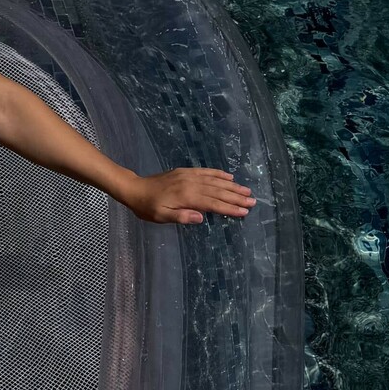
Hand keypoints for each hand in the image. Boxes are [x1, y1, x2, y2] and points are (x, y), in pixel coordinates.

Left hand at [121, 167, 255, 224]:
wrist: (135, 188)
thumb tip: (201, 218)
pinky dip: (219, 174)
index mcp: (186, 197)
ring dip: (232, 186)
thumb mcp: (161, 217)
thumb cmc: (147, 207)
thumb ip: (181, 217)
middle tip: (253, 202)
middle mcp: (191, 184)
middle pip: (218, 191)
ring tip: (247, 191)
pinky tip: (229, 177)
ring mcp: (189, 176)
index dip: (229, 208)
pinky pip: (206, 172)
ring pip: (215, 181)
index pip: (213, 203)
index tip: (244, 212)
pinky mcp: (186, 171)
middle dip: (236, 197)